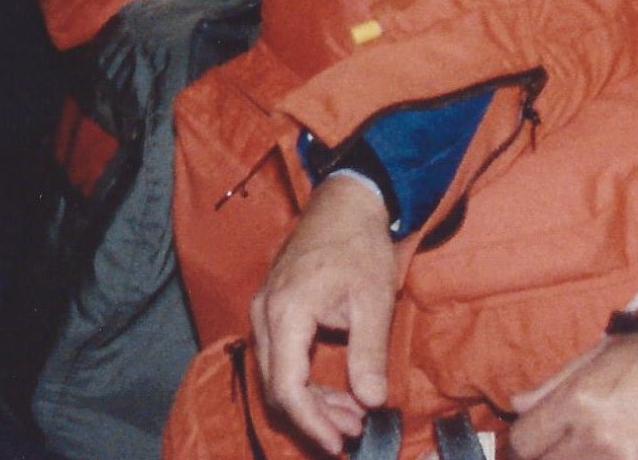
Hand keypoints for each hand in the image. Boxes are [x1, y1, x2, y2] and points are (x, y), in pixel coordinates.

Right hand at [251, 171, 399, 452]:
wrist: (346, 201)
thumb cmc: (359, 245)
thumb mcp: (373, 300)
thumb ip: (368, 353)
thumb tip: (372, 401)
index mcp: (286, 312)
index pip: (288, 387)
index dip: (312, 422)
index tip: (339, 442)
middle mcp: (264, 314)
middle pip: (277, 387)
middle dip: (315, 416)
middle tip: (353, 430)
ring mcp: (263, 309)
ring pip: (277, 375)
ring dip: (312, 401)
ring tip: (352, 414)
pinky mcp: (271, 308)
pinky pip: (280, 356)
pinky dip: (305, 379)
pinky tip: (337, 389)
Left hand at [509, 333, 637, 459]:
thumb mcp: (605, 353)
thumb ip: (555, 383)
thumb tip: (517, 404)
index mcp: (581, 403)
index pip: (524, 442)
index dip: (527, 439)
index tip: (537, 436)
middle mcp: (598, 441)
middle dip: (551, 454)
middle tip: (570, 440)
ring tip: (599, 445)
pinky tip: (624, 452)